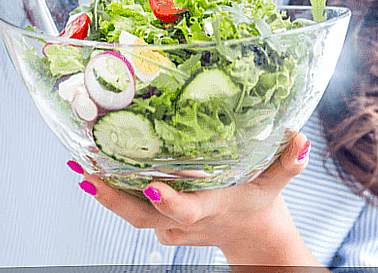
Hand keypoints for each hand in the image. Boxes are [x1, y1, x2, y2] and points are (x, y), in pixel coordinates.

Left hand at [73, 133, 320, 264]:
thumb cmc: (260, 203)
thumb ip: (288, 163)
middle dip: (112, 198)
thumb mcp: (276, 183)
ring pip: (130, 213)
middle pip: (141, 216)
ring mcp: (167, 223)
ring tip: (78, 165)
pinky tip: (90, 164)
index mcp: (210, 208)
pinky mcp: (157, 219)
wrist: (251, 238)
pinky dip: (110, 189)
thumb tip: (299, 139)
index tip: (153, 187)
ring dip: (103, 191)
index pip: (187, 210)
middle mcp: (183, 220)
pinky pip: (129, 206)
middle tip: (86, 173)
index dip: (170, 202)